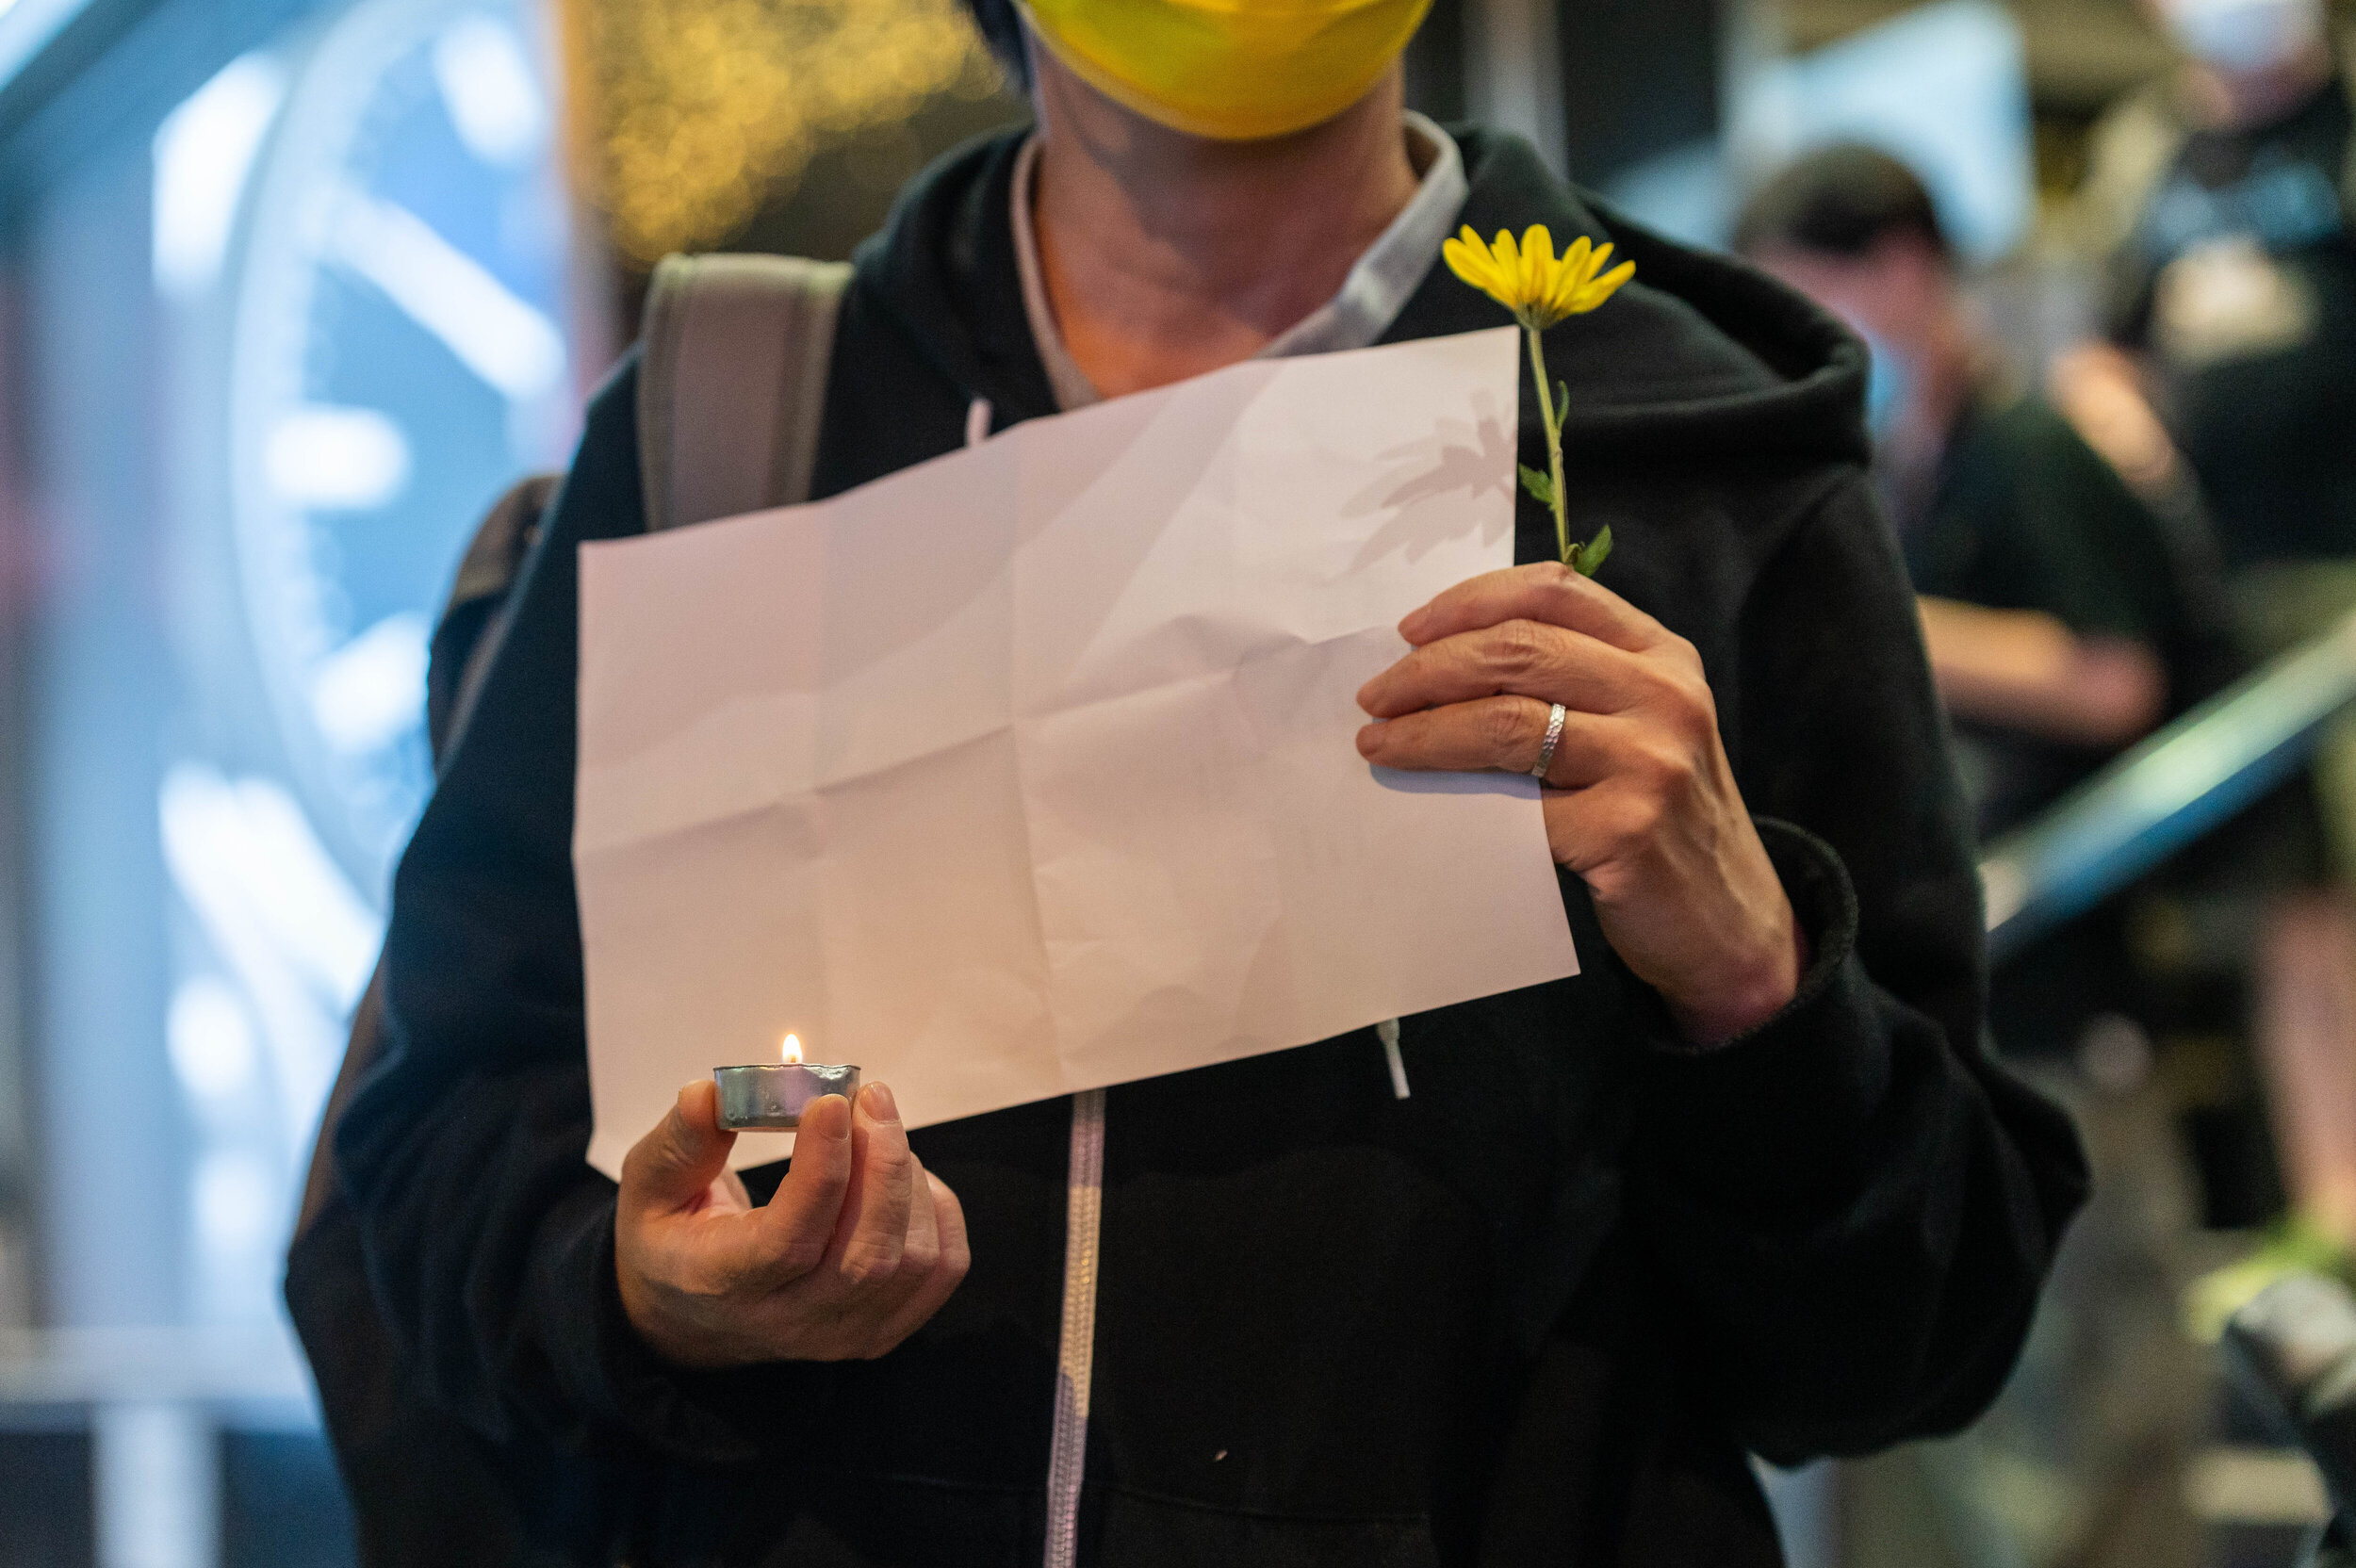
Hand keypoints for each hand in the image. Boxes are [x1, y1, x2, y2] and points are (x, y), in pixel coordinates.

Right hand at [615, 1079, 969, 1367]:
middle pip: (867, 1253)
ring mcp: (843, 1333)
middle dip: (881, 1161)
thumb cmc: (675, 1238)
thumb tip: (709, 1094)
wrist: (694, 1317)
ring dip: (907, 1177)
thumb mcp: (649, 1188)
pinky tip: (902, 1175)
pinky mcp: (883, 1329)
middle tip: (870, 1096)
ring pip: (912, 1258)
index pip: (788, 1241)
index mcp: (724, 1284)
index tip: (830, 1101)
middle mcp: (790, 1321)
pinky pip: (943, 1268)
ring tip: (875, 1130)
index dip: (821, 1169)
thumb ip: (679, 1142)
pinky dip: (938, 1209)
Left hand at [1356, 562, 1800, 1043]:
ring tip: (1379, 743)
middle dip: (1428, 668)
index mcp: (1662, 654)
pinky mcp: (1625, 830)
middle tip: (1375, 696)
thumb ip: (1571, 686)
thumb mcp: (1637, 730)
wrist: (1726, 925)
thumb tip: (1440, 667)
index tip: (1409, 630)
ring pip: (1505, 720)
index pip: (1556, 590)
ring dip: (1424, 730)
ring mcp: (1651, 761)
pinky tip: (1425, 799)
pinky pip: (1515, 804)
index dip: (1471, 600)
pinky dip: (1456, 797)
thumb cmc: (1660, 820)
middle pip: (1518, 649)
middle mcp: (1664, 695)